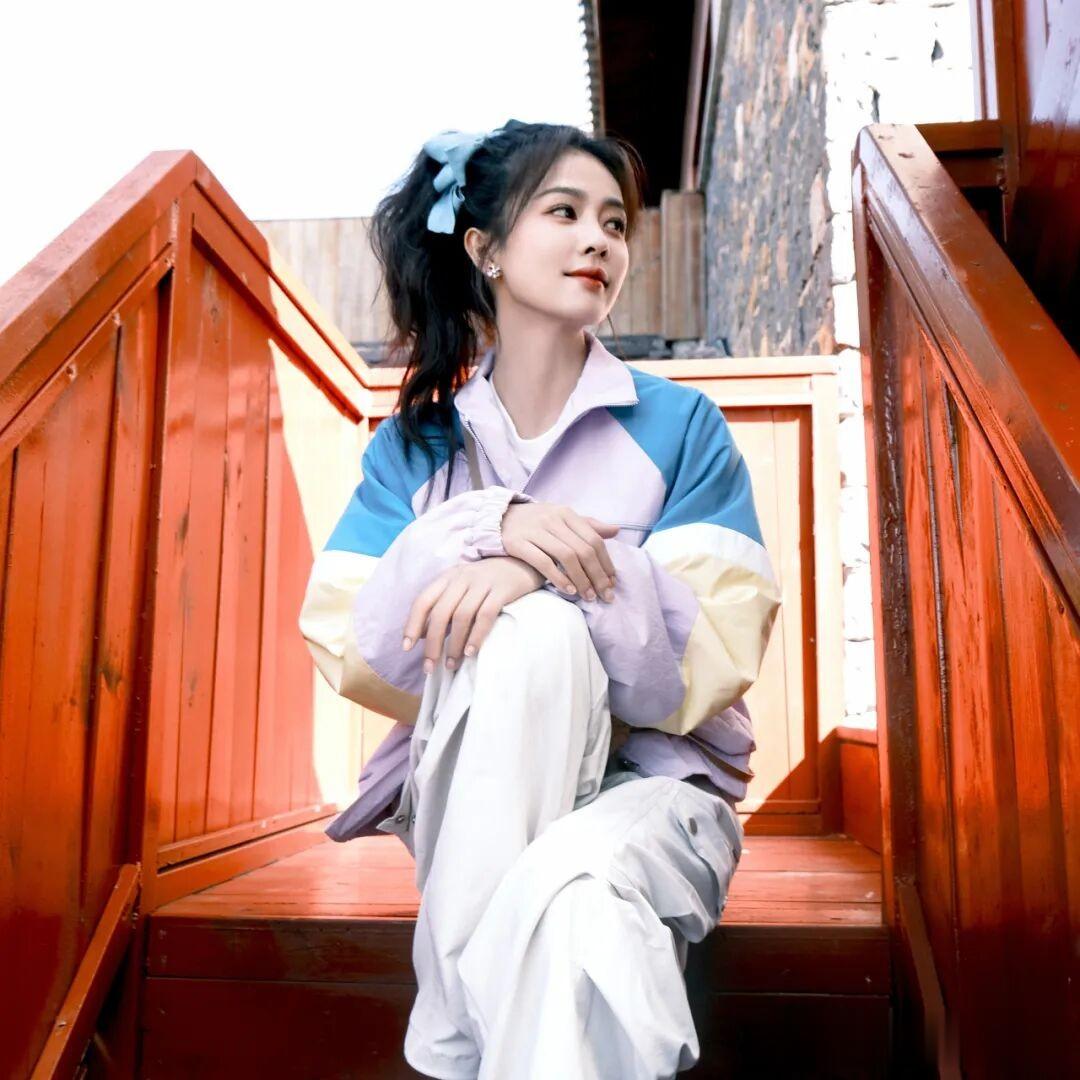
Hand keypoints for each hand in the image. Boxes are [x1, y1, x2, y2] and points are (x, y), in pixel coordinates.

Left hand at [401, 555, 545, 672]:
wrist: (523, 561)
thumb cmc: (488, 580)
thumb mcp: (461, 587)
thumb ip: (443, 606)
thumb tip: (422, 635)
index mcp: (448, 577)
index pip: (423, 601)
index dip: (412, 624)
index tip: (407, 648)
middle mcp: (462, 578)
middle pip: (441, 613)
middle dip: (433, 643)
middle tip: (430, 667)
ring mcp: (483, 583)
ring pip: (462, 616)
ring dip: (455, 644)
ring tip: (452, 665)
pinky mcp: (502, 590)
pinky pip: (486, 615)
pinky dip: (476, 636)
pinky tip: (471, 652)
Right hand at [501, 501, 619, 601]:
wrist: (498, 518)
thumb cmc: (536, 522)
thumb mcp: (562, 518)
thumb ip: (588, 526)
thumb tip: (616, 530)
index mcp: (566, 513)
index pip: (594, 539)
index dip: (606, 563)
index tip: (612, 583)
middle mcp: (553, 519)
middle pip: (583, 550)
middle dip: (597, 576)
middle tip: (605, 596)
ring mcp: (535, 530)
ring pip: (566, 556)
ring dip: (581, 579)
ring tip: (588, 596)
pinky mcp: (518, 542)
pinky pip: (543, 562)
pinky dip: (558, 578)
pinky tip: (568, 590)